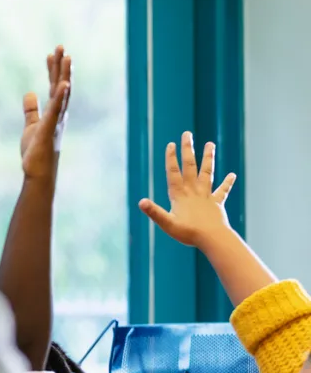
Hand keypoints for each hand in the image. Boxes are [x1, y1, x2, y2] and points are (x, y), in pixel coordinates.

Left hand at [20, 46, 71, 179]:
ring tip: (67, 58)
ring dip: (64, 76)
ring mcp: (55, 121)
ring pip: (62, 94)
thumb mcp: (31, 125)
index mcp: (54, 112)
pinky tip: (63, 85)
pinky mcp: (49, 130)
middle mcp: (59, 114)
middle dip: (61, 67)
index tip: (51, 54)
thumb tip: (29, 93)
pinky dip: (60, 97)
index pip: (54, 87)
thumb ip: (31, 109)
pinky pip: (55, 111)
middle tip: (61, 47)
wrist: (38, 173)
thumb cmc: (37, 152)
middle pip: (61, 86)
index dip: (53, 70)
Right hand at [138, 131, 236, 248]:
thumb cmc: (189, 233)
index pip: (173, 173)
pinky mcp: (216, 203)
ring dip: (208, 158)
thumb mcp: (167, 224)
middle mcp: (193, 191)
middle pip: (190, 166)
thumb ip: (154, 212)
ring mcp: (206, 196)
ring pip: (207, 173)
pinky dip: (227, 183)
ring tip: (210, 144)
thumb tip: (141, 202)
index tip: (171, 144)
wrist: (213, 238)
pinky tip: (232, 175)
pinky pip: (222, 191)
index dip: (171, 158)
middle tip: (187, 134)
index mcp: (179, 195)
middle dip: (188, 150)